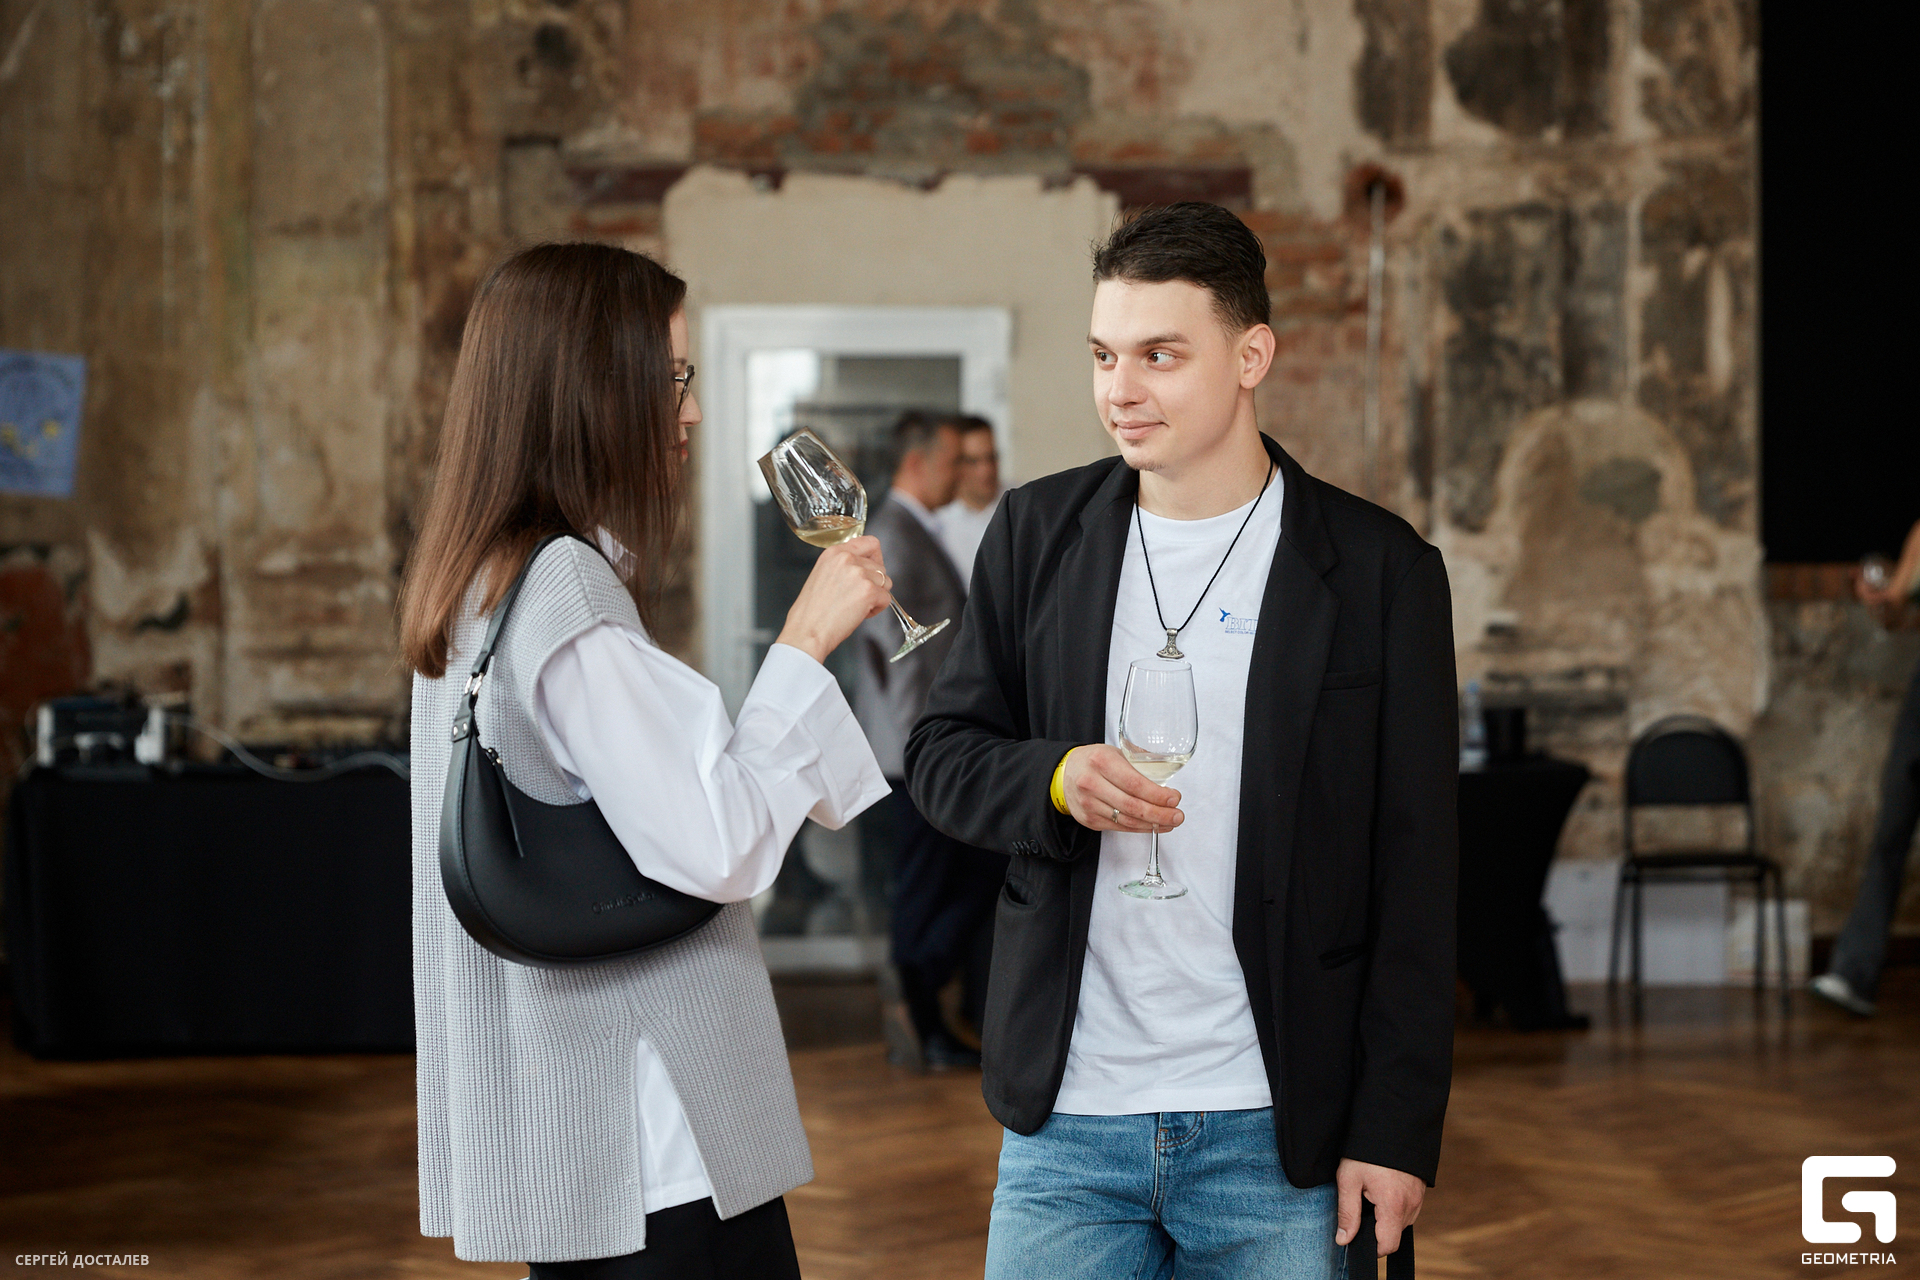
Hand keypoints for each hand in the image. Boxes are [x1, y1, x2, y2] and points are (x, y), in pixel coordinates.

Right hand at [776, 536, 892, 663]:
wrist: (807, 632)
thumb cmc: (812, 612)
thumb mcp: (823, 575)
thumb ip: (843, 566)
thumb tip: (865, 567)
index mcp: (834, 552)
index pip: (870, 542)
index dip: (876, 558)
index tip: (872, 570)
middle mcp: (847, 559)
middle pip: (880, 567)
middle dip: (874, 584)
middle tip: (856, 598)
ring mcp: (858, 573)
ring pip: (886, 582)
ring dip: (876, 596)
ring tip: (855, 607)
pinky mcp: (868, 591)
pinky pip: (887, 599)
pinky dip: (877, 609)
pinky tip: (859, 614)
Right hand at [1057, 744, 1183, 833]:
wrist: (1065, 773)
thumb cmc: (1094, 761)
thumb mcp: (1115, 752)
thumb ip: (1139, 761)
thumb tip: (1168, 772)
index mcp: (1101, 761)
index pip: (1135, 784)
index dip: (1158, 795)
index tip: (1174, 798)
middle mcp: (1092, 783)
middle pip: (1133, 806)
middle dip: (1160, 814)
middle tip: (1178, 815)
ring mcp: (1088, 804)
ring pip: (1127, 820)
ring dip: (1152, 824)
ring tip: (1170, 822)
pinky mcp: (1089, 820)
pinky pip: (1119, 827)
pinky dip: (1139, 828)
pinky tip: (1152, 825)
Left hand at [1334, 1158, 1422, 1257]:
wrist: (1391, 1122)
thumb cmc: (1367, 1151)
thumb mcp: (1349, 1180)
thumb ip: (1347, 1213)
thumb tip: (1344, 1240)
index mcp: (1393, 1205)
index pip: (1388, 1245)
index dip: (1371, 1247)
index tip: (1358, 1234)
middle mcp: (1410, 1204)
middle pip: (1394, 1233)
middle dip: (1376, 1227)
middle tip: (1361, 1201)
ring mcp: (1418, 1197)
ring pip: (1401, 1222)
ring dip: (1386, 1216)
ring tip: (1371, 1191)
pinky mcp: (1420, 1190)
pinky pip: (1408, 1209)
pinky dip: (1394, 1205)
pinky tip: (1382, 1186)